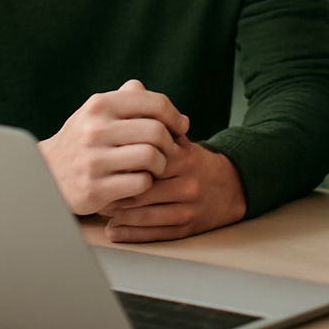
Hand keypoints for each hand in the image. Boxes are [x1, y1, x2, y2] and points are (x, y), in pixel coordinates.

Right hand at [37, 79, 188, 214]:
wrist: (45, 174)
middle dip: (169, 143)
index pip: (156, 103)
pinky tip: (138, 182)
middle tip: (167, 151)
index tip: (180, 127)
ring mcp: (93, 159)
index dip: (174, 116)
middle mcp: (95, 129)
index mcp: (101, 104)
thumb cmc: (86, 139)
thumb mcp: (101, 111)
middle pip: (157, 131)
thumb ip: (134, 100)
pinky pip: (141, 183)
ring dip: (160, 164)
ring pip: (152, 156)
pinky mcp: (93, 188)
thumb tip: (179, 117)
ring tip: (154, 167)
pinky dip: (146, 183)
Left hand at [98, 136, 245, 241]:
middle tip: (98, 191)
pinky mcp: (186, 228)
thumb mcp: (180, 141)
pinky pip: (152, 234)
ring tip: (104, 209)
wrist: (229, 186)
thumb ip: (156, 122)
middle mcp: (188, 184)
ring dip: (118, 216)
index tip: (104, 168)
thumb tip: (130, 94)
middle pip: (140, 192)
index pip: (143, 164)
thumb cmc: (193, 162)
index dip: (119, 167)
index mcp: (184, 159)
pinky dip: (129, 233)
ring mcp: (188, 208)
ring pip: (143, 216)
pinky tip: (114, 228)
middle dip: (115, 194)